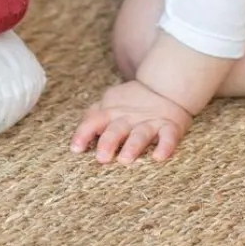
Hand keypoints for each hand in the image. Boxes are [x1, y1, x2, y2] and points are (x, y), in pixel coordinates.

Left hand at [70, 79, 192, 163]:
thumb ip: (92, 119)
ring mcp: (149, 122)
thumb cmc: (130, 104)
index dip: (84, 133)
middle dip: (108, 142)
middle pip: (116, 129)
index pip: (94, 121)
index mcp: (111, 112)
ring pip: (140, 134)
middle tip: (101, 157)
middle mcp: (129, 118)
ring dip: (133, 146)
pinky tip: (159, 156)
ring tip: (125, 158)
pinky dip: (165, 146)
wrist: (165, 86)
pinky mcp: (169, 127)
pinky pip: (168, 136)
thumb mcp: (109, 106)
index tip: (75, 149)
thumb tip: (74, 143)